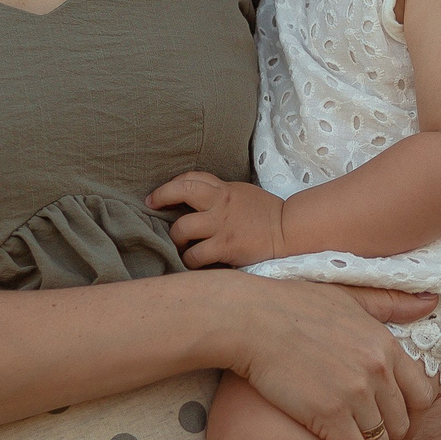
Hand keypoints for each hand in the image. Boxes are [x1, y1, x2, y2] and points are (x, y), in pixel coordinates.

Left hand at [148, 171, 288, 267]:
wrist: (287, 229)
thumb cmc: (263, 212)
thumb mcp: (240, 192)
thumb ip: (217, 192)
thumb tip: (190, 196)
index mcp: (223, 189)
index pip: (190, 178)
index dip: (167, 186)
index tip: (154, 197)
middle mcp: (220, 204)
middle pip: (181, 192)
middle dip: (162, 202)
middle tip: (156, 214)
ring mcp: (222, 226)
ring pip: (182, 229)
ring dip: (176, 240)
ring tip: (181, 246)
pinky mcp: (226, 248)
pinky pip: (195, 256)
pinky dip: (190, 260)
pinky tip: (194, 261)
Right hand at [222, 275, 440, 439]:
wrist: (250, 321)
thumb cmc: (293, 305)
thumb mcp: (349, 296)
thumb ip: (390, 303)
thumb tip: (431, 301)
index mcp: (385, 345)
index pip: (423, 394)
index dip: (409, 411)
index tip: (388, 417)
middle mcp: (377, 370)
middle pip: (402, 423)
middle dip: (388, 437)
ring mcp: (354, 394)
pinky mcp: (328, 414)